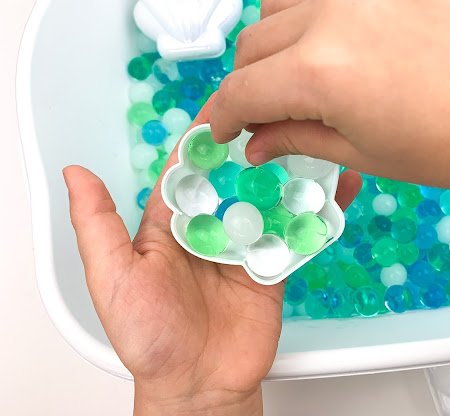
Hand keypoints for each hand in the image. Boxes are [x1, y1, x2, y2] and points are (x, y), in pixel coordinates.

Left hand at [63, 98, 361, 414]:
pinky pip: (296, 233)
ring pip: (271, 199)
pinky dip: (317, 213)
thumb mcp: (113, 278)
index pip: (189, 167)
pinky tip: (336, 191)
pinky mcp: (273, 266)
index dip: (205, 135)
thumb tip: (76, 174)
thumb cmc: (149, 338)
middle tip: (283, 113)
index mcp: (172, 223)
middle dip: (256, 145)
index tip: (228, 101)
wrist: (197, 385)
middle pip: (236, 176)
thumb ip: (99, 226)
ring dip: (292, 173)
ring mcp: (245, 246)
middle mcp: (210, 228)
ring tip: (316, 143)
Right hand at [210, 0, 449, 189]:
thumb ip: (293, 138)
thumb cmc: (444, 146)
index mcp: (321, 71)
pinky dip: (307, 9)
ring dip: (272, 42)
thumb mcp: (357, 153)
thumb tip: (252, 144)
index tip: (217, 134)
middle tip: (265, 115)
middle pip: (251, 46)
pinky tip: (329, 39)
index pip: (242, 92)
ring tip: (299, 74)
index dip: (221, 118)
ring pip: (276, 3)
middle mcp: (330, 14)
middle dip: (248, 86)